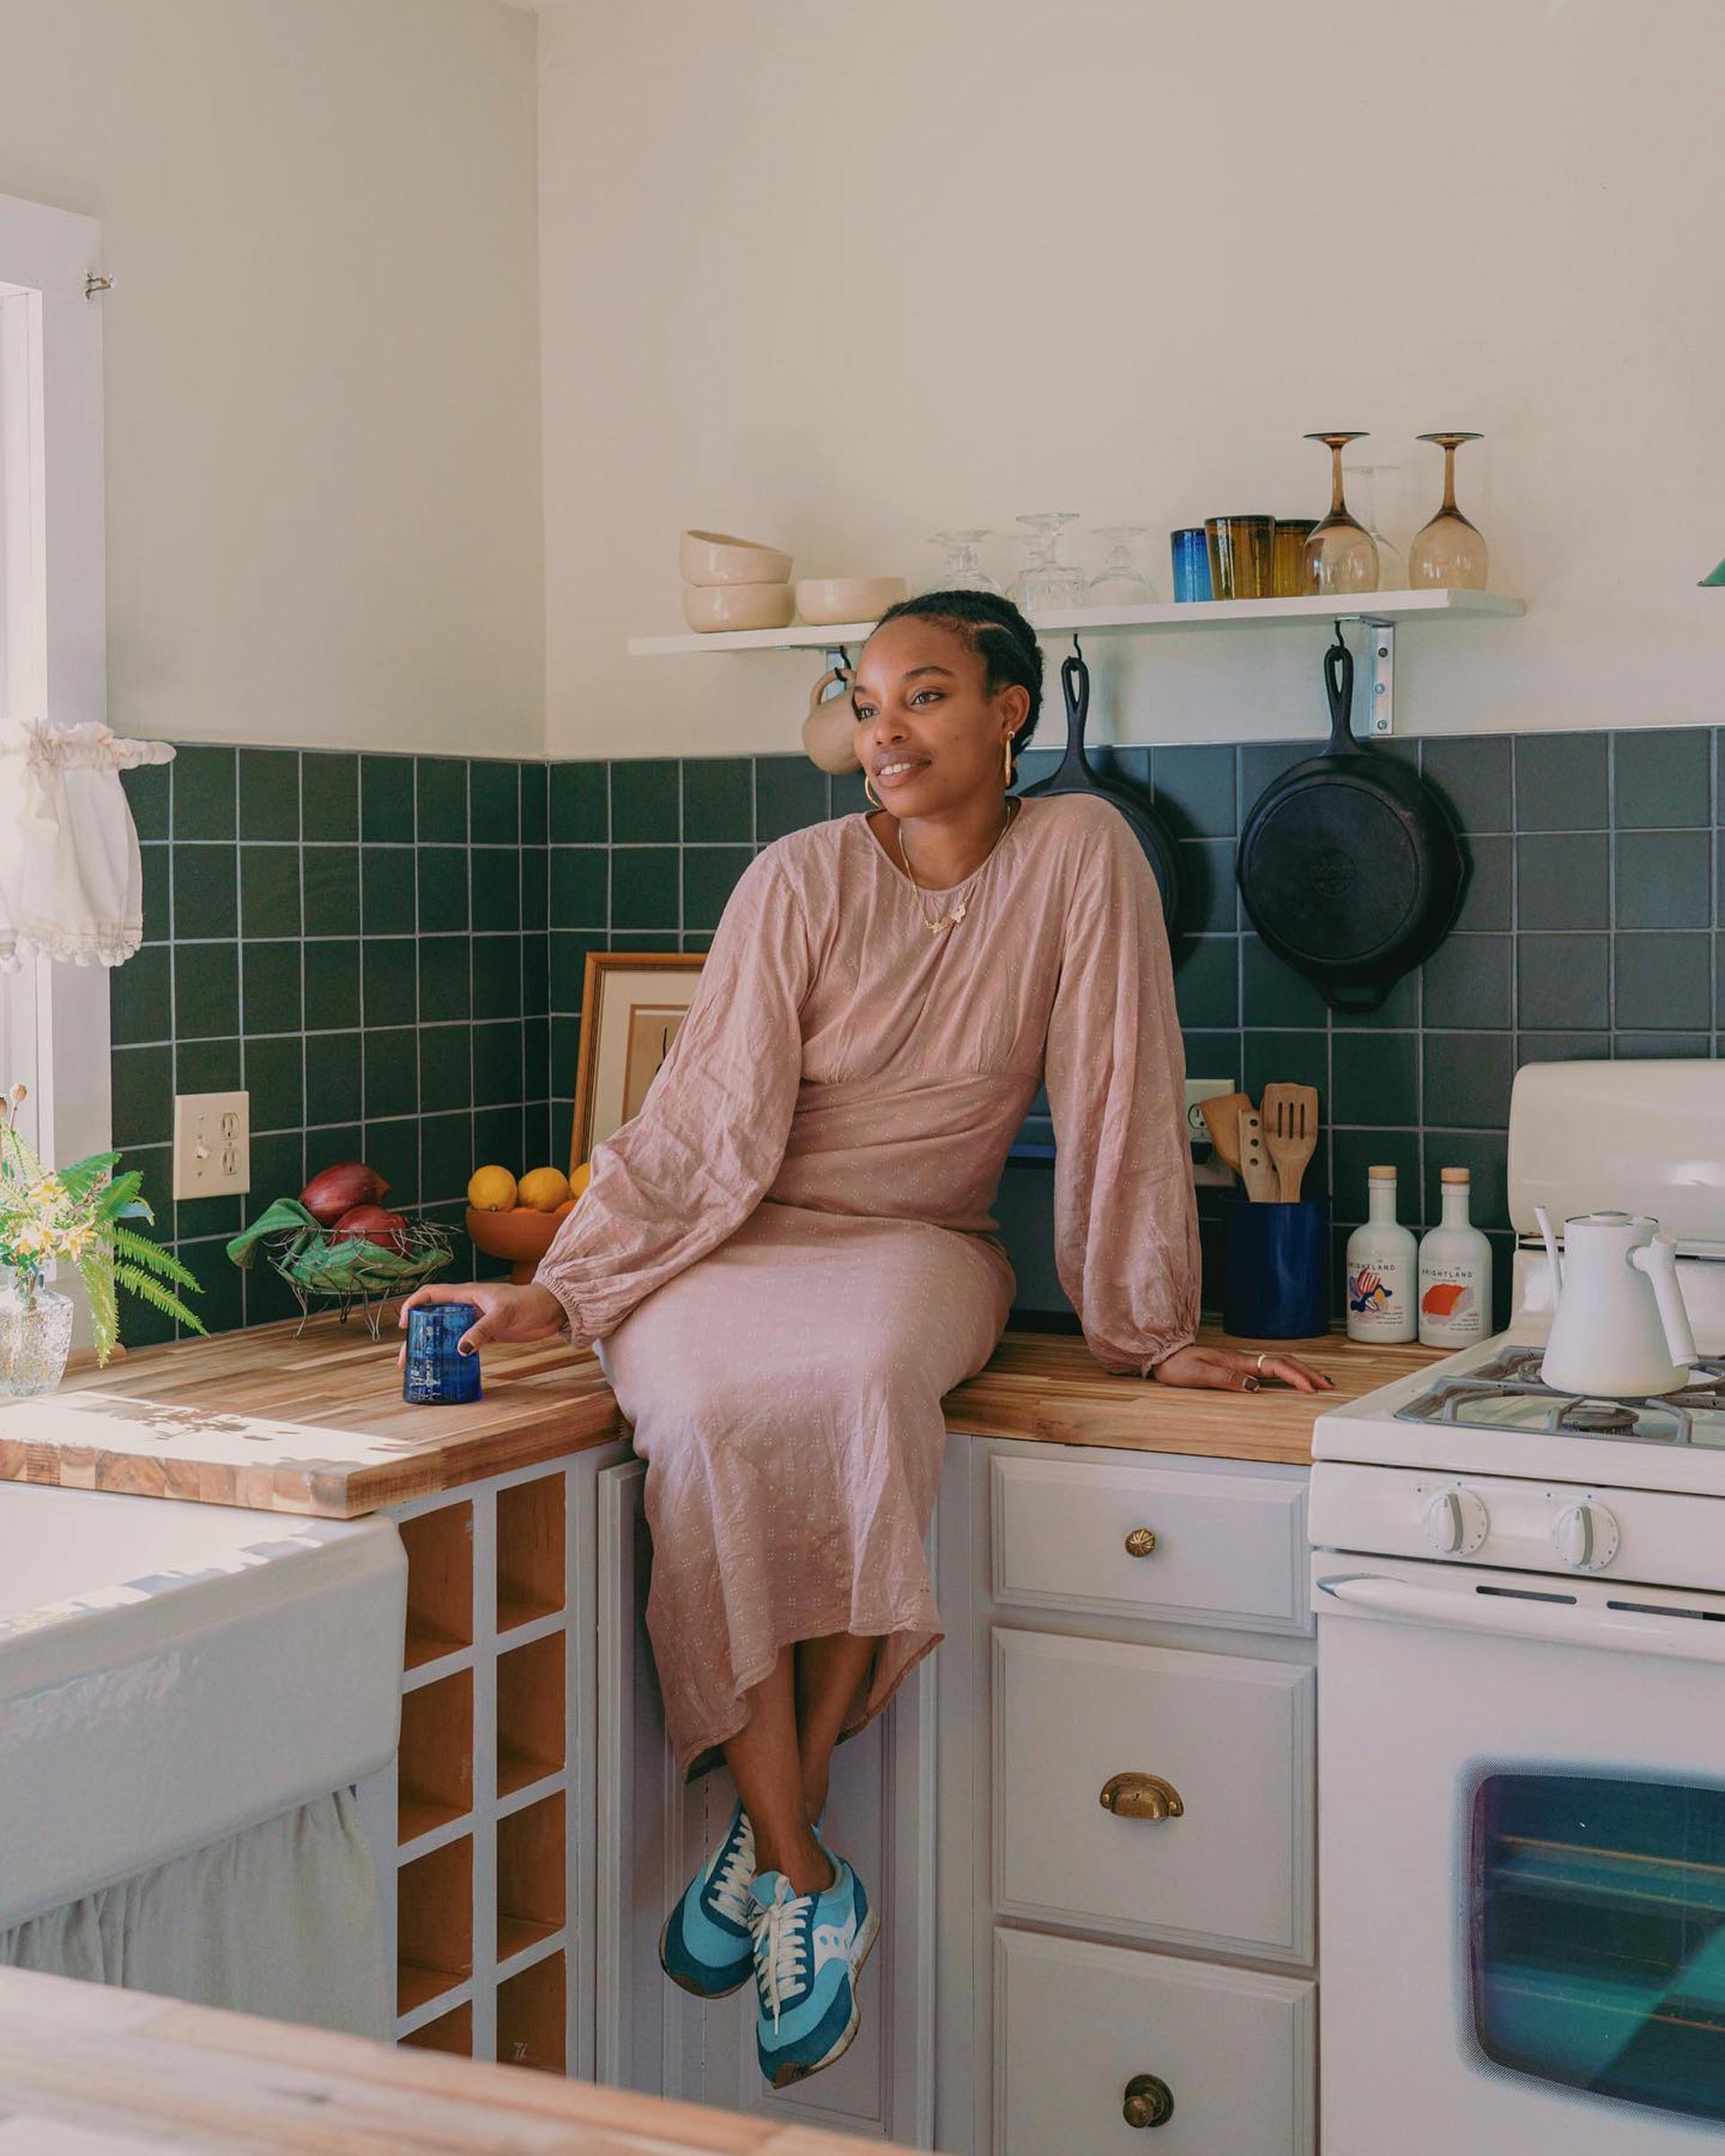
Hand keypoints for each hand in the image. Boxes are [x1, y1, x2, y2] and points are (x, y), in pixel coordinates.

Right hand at [396, 1281, 566, 1365]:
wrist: (551, 1309)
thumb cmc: (529, 1303)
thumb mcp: (504, 1314)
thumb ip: (483, 1330)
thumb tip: (460, 1349)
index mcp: (466, 1294)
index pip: (431, 1294)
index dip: (413, 1305)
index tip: (403, 1324)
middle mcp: (466, 1306)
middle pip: (433, 1318)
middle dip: (417, 1335)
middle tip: (406, 1358)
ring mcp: (475, 1320)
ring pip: (446, 1332)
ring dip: (432, 1347)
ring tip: (420, 1366)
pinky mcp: (486, 1334)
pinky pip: (462, 1343)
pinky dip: (452, 1353)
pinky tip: (447, 1366)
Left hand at [1149, 1342, 1334, 1394]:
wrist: (1162, 1354)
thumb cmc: (1177, 1365)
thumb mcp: (1199, 1375)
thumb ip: (1226, 1379)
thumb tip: (1255, 1386)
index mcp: (1238, 1360)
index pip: (1275, 1366)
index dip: (1296, 1377)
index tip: (1311, 1390)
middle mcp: (1243, 1359)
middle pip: (1283, 1362)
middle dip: (1308, 1373)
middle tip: (1328, 1385)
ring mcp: (1241, 1361)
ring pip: (1278, 1363)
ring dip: (1300, 1371)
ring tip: (1319, 1381)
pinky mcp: (1237, 1365)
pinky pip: (1268, 1368)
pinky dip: (1285, 1372)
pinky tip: (1290, 1378)